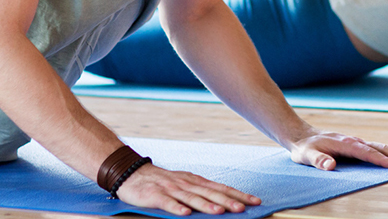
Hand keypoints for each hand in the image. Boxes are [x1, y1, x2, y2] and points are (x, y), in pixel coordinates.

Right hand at [116, 161, 260, 215]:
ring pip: (192, 198)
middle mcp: (186, 183)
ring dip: (207, 205)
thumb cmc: (162, 182)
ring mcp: (171, 189)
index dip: (237, 194)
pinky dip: (177, 208)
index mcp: (195, 181)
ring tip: (221, 212)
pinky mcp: (156, 196)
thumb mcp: (184, 184)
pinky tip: (185, 214)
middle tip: (244, 208)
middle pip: (210, 193)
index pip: (220, 188)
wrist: (133, 174)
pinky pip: (167, 203)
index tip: (254, 201)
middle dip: (228, 201)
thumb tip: (223, 202)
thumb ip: (201, 193)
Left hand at [289, 129, 387, 170]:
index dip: (381, 160)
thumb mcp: (306, 156)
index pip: (366, 153)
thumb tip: (330, 165)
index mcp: (344, 143)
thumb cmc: (305, 149)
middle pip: (380, 147)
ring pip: (381, 146)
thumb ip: (317, 160)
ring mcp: (357, 142)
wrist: (301, 135)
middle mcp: (354, 140)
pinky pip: (377, 148)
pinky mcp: (357, 145)